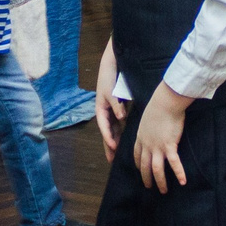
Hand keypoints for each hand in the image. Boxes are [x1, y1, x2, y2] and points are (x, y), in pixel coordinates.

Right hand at [94, 40, 122, 154]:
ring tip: (118, 155)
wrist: (112, 65)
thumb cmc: (109, 78)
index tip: (114, 148)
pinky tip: (125, 141)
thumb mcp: (111, 92)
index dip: (108, 138)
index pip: (104, 127)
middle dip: (109, 146)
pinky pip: (118, 124)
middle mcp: (104, 112)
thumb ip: (116, 106)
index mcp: (100, 109)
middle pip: (107, 132)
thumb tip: (121, 118)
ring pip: (113, 130)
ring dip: (115, 141)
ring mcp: (110, 111)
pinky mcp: (117, 108)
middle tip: (112, 161)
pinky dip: (120, 133)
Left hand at [133, 85, 190, 192]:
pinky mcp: (169, 145)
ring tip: (163, 190)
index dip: (138, 164)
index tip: (140, 170)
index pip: (137, 155)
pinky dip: (179, 173)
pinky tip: (183, 181)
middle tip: (148, 187)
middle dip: (146, 178)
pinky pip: (174, 163)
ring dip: (160, 181)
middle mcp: (147, 145)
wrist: (165, 102)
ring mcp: (157, 147)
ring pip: (156, 169)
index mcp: (141, 137)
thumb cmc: (158, 105)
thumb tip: (153, 125)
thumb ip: (150, 125)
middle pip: (145, 166)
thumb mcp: (148, 117)